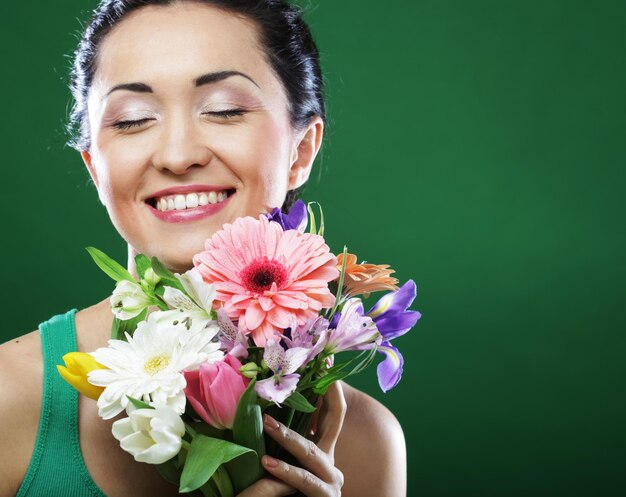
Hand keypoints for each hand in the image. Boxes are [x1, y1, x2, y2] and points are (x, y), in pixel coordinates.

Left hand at [236, 382, 346, 496]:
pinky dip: (285, 470)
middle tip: (307, 371)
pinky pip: (304, 479)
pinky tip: (266, 462)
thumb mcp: (286, 461)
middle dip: (325, 391)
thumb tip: (264, 410)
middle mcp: (331, 462)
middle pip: (335, 418)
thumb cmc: (285, 492)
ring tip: (266, 423)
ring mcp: (331, 480)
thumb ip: (284, 441)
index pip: (333, 411)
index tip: (324, 361)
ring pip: (310, 451)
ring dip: (286, 436)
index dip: (331, 386)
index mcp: (325, 450)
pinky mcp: (325, 496)